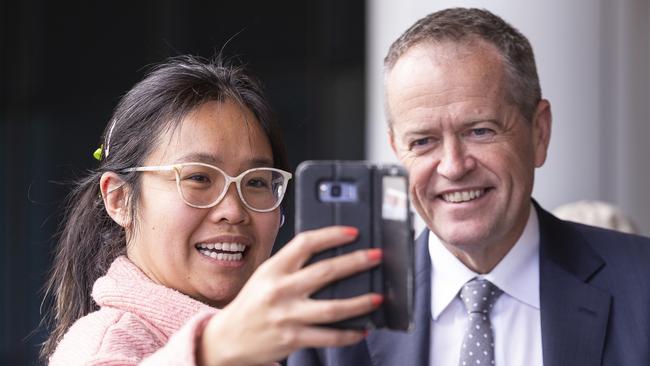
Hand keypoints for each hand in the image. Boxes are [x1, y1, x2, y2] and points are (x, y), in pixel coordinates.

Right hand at [197, 226, 382, 365]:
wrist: (228, 338)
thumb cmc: (253, 303)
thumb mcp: (266, 276)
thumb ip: (292, 265)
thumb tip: (331, 254)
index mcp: (273, 269)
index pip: (305, 243)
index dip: (331, 235)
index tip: (352, 232)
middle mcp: (280, 290)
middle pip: (325, 272)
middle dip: (356, 262)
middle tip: (376, 257)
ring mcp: (287, 315)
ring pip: (333, 308)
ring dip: (360, 302)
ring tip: (378, 297)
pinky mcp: (293, 338)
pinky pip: (329, 337)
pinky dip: (349, 334)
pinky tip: (362, 329)